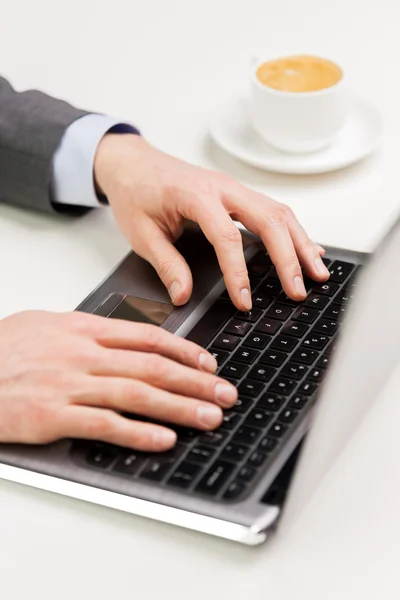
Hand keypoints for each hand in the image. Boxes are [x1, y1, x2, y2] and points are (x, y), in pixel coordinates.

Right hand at [0, 311, 236, 450]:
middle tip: (225, 393)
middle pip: (152, 366)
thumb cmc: (4, 351)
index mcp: (84, 330)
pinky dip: (138, 432)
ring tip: (209, 417)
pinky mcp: (52, 415)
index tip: (209, 363)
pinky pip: (104, 424)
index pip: (147, 337)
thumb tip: (125, 338)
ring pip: (137, 394)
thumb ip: (88, 331)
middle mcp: (83, 354)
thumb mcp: (48, 325)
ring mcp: (69, 384)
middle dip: (196, 381)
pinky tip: (163, 439)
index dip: (185, 350)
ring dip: (179, 407)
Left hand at [94, 134, 329, 309]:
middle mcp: (223, 188)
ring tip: (317, 272)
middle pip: (269, 220)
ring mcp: (234, 189)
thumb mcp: (141, 233)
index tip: (244, 301)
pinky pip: (273, 211)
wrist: (132, 163)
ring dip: (301, 243)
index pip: (227, 237)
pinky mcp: (237, 195)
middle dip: (289, 258)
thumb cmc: (136, 192)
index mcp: (196, 195)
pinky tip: (307, 249)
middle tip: (299, 290)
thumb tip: (183, 295)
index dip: (239, 274)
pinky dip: (292, 232)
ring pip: (278, 213)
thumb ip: (166, 264)